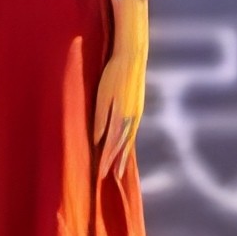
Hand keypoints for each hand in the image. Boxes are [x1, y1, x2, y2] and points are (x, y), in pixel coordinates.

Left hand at [92, 48, 142, 180]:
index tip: (101, 175)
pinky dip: (128, 144)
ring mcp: (137, 114)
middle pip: (122, 146)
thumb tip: (98, 140)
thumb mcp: (102, 96)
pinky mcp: (138, 108)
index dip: (106, 160)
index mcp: (121, 117)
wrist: (133, 57)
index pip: (112, 145)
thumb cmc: (113, 74)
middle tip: (112, 178)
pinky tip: (126, 146)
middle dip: (116, 162)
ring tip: (121, 169)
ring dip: (124, 155)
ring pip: (129, 140)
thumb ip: (101, 119)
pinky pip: (132, 132)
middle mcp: (131, 119)